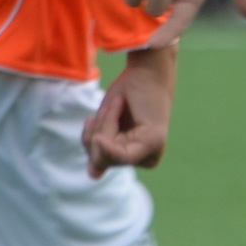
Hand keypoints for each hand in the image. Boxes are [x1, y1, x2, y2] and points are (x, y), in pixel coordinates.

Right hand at [82, 47, 175, 177]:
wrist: (146, 69)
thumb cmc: (125, 95)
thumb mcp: (105, 126)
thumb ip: (100, 150)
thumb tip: (93, 175)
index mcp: (135, 158)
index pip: (99, 162)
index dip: (91, 138)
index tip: (96, 115)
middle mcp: (146, 160)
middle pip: (100, 159)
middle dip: (98, 130)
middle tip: (114, 105)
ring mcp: (152, 154)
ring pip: (105, 152)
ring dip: (104, 122)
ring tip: (120, 103)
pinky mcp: (154, 143)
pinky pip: (119, 153)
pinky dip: (109, 126)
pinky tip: (119, 105)